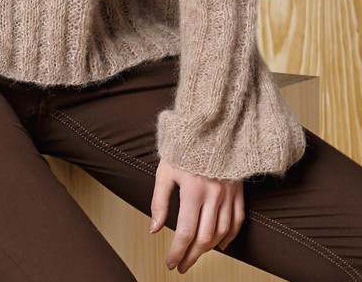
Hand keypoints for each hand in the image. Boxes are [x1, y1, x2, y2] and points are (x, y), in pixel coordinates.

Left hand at [148, 158, 244, 272]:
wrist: (210, 128)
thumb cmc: (183, 148)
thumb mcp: (165, 170)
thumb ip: (159, 201)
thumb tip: (154, 229)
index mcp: (193, 190)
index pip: (186, 232)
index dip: (177, 251)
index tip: (170, 263)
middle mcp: (213, 196)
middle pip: (205, 238)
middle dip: (192, 256)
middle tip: (181, 266)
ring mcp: (228, 195)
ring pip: (222, 233)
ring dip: (209, 249)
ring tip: (195, 255)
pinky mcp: (238, 192)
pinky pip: (237, 221)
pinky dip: (230, 237)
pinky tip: (220, 246)